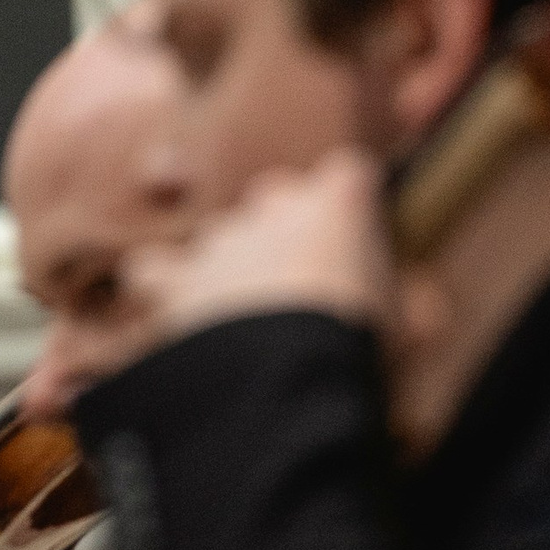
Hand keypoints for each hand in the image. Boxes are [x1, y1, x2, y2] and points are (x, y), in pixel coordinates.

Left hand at [117, 151, 396, 360]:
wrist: (288, 374)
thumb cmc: (357, 348)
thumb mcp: (398, 319)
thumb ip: (384, 290)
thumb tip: (383, 300)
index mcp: (339, 201)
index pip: (346, 176)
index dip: (343, 209)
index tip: (346, 244)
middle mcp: (275, 204)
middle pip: (274, 201)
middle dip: (281, 238)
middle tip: (290, 294)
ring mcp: (222, 238)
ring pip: (219, 239)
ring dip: (225, 271)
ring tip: (235, 324)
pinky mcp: (176, 278)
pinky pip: (151, 270)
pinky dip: (158, 290)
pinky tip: (170, 316)